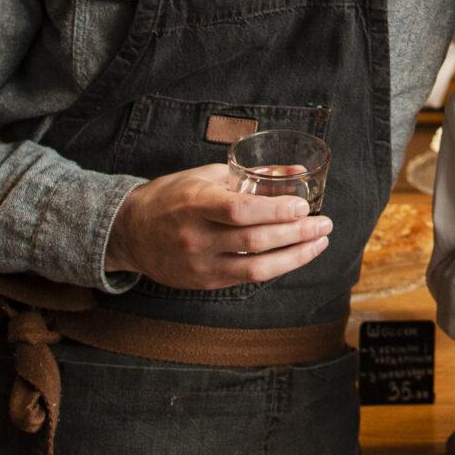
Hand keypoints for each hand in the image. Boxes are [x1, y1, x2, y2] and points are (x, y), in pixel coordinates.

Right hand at [103, 163, 332, 290]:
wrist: (130, 232)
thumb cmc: (172, 196)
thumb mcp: (207, 175)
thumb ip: (251, 176)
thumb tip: (296, 171)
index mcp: (195, 204)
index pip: (239, 210)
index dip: (275, 210)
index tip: (303, 206)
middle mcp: (196, 237)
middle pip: (255, 241)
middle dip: (297, 234)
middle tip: (324, 224)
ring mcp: (199, 264)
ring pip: (256, 269)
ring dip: (294, 257)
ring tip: (318, 243)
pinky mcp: (204, 283)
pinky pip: (246, 279)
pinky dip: (275, 267)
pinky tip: (294, 256)